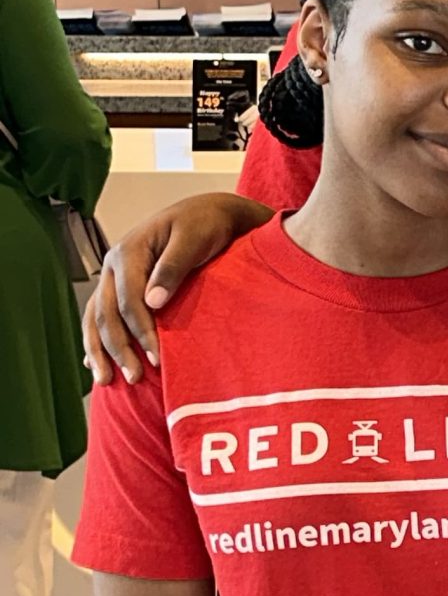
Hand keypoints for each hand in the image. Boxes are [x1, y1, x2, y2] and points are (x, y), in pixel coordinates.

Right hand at [84, 195, 269, 381]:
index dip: (141, 331)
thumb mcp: (194, 239)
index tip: (157, 358)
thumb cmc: (204, 225)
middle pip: (106, 314)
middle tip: (135, 377)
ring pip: (96, 318)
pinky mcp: (119, 288)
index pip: (128, 300)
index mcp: (128, 252)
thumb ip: (174, 267)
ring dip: (100, 351)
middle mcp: (112, 266)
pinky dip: (96, 341)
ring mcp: (112, 278)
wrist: (207, 214)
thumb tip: (153, 302)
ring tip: (107, 380)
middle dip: (118, 349)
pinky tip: (93, 363)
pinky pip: (100, 317)